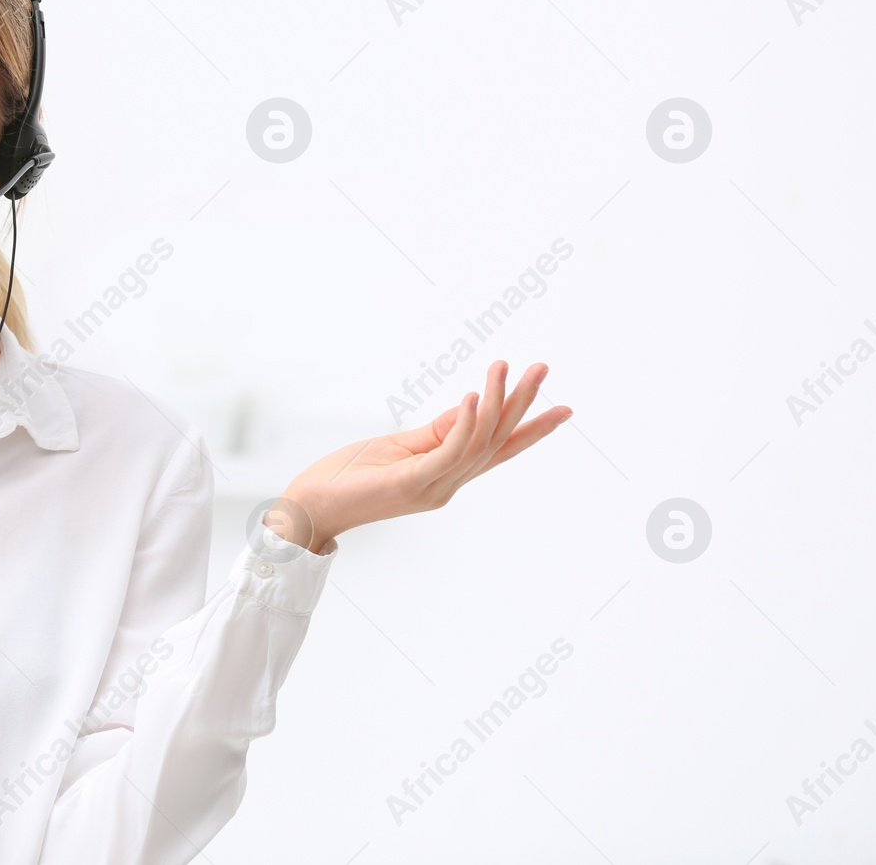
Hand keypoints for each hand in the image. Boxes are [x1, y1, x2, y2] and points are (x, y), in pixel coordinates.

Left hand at [266, 361, 570, 553]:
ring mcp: (432, 487)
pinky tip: (474, 395)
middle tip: (543, 368)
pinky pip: (449, 451)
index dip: (531, 430)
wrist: (311, 508)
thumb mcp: (399, 447)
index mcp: (446, 475)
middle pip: (497, 442)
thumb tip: (472, 406)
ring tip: (503, 367)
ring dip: (496, 401)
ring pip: (478, 442)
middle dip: (523, 404)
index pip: (497, 450)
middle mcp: (447, 485)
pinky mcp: (412, 483)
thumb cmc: (348, 477)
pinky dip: (465, 423)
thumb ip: (436, 432)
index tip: (564, 408)